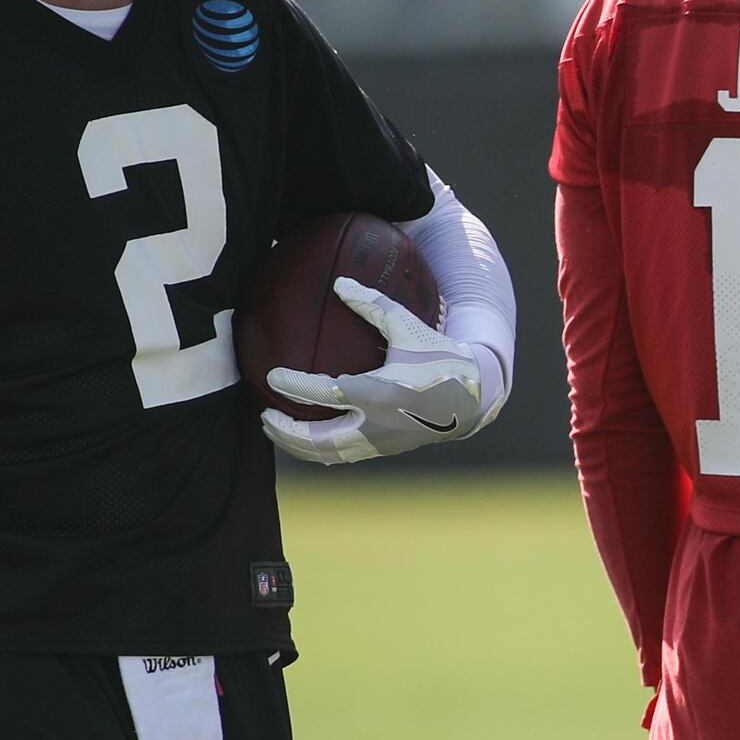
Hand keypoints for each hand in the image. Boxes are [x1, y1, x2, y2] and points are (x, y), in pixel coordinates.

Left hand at [264, 280, 492, 463]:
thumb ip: (373, 304)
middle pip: (317, 439)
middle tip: (265, 414)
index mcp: (379, 393)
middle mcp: (377, 424)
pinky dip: (320, 450)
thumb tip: (340, 283)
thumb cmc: (441, 357)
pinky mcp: (386, 450)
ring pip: (328, 454)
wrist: (474, 396)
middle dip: (285, 430)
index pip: (324, 393)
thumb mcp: (409, 326)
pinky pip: (344, 456)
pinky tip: (307, 440)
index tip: (272, 375)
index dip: (294, 385)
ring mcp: (381, 442)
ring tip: (277, 431)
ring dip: (298, 445)